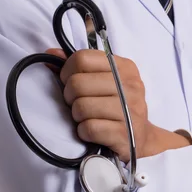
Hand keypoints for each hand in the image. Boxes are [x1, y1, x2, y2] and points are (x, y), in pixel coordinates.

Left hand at [45, 48, 189, 161]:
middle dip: (70, 97)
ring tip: (87, 118)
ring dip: (77, 116)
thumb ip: (78, 66)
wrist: (141, 137)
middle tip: (78, 104)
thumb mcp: (104, 80)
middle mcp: (131, 85)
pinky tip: (92, 132)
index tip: (71, 83)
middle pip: (77, 83)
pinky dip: (84, 132)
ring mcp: (130, 110)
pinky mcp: (125, 133)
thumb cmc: (117, 106)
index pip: (82, 58)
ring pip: (81, 106)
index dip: (67, 72)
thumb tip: (50, 54)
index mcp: (124, 67)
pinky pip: (89, 128)